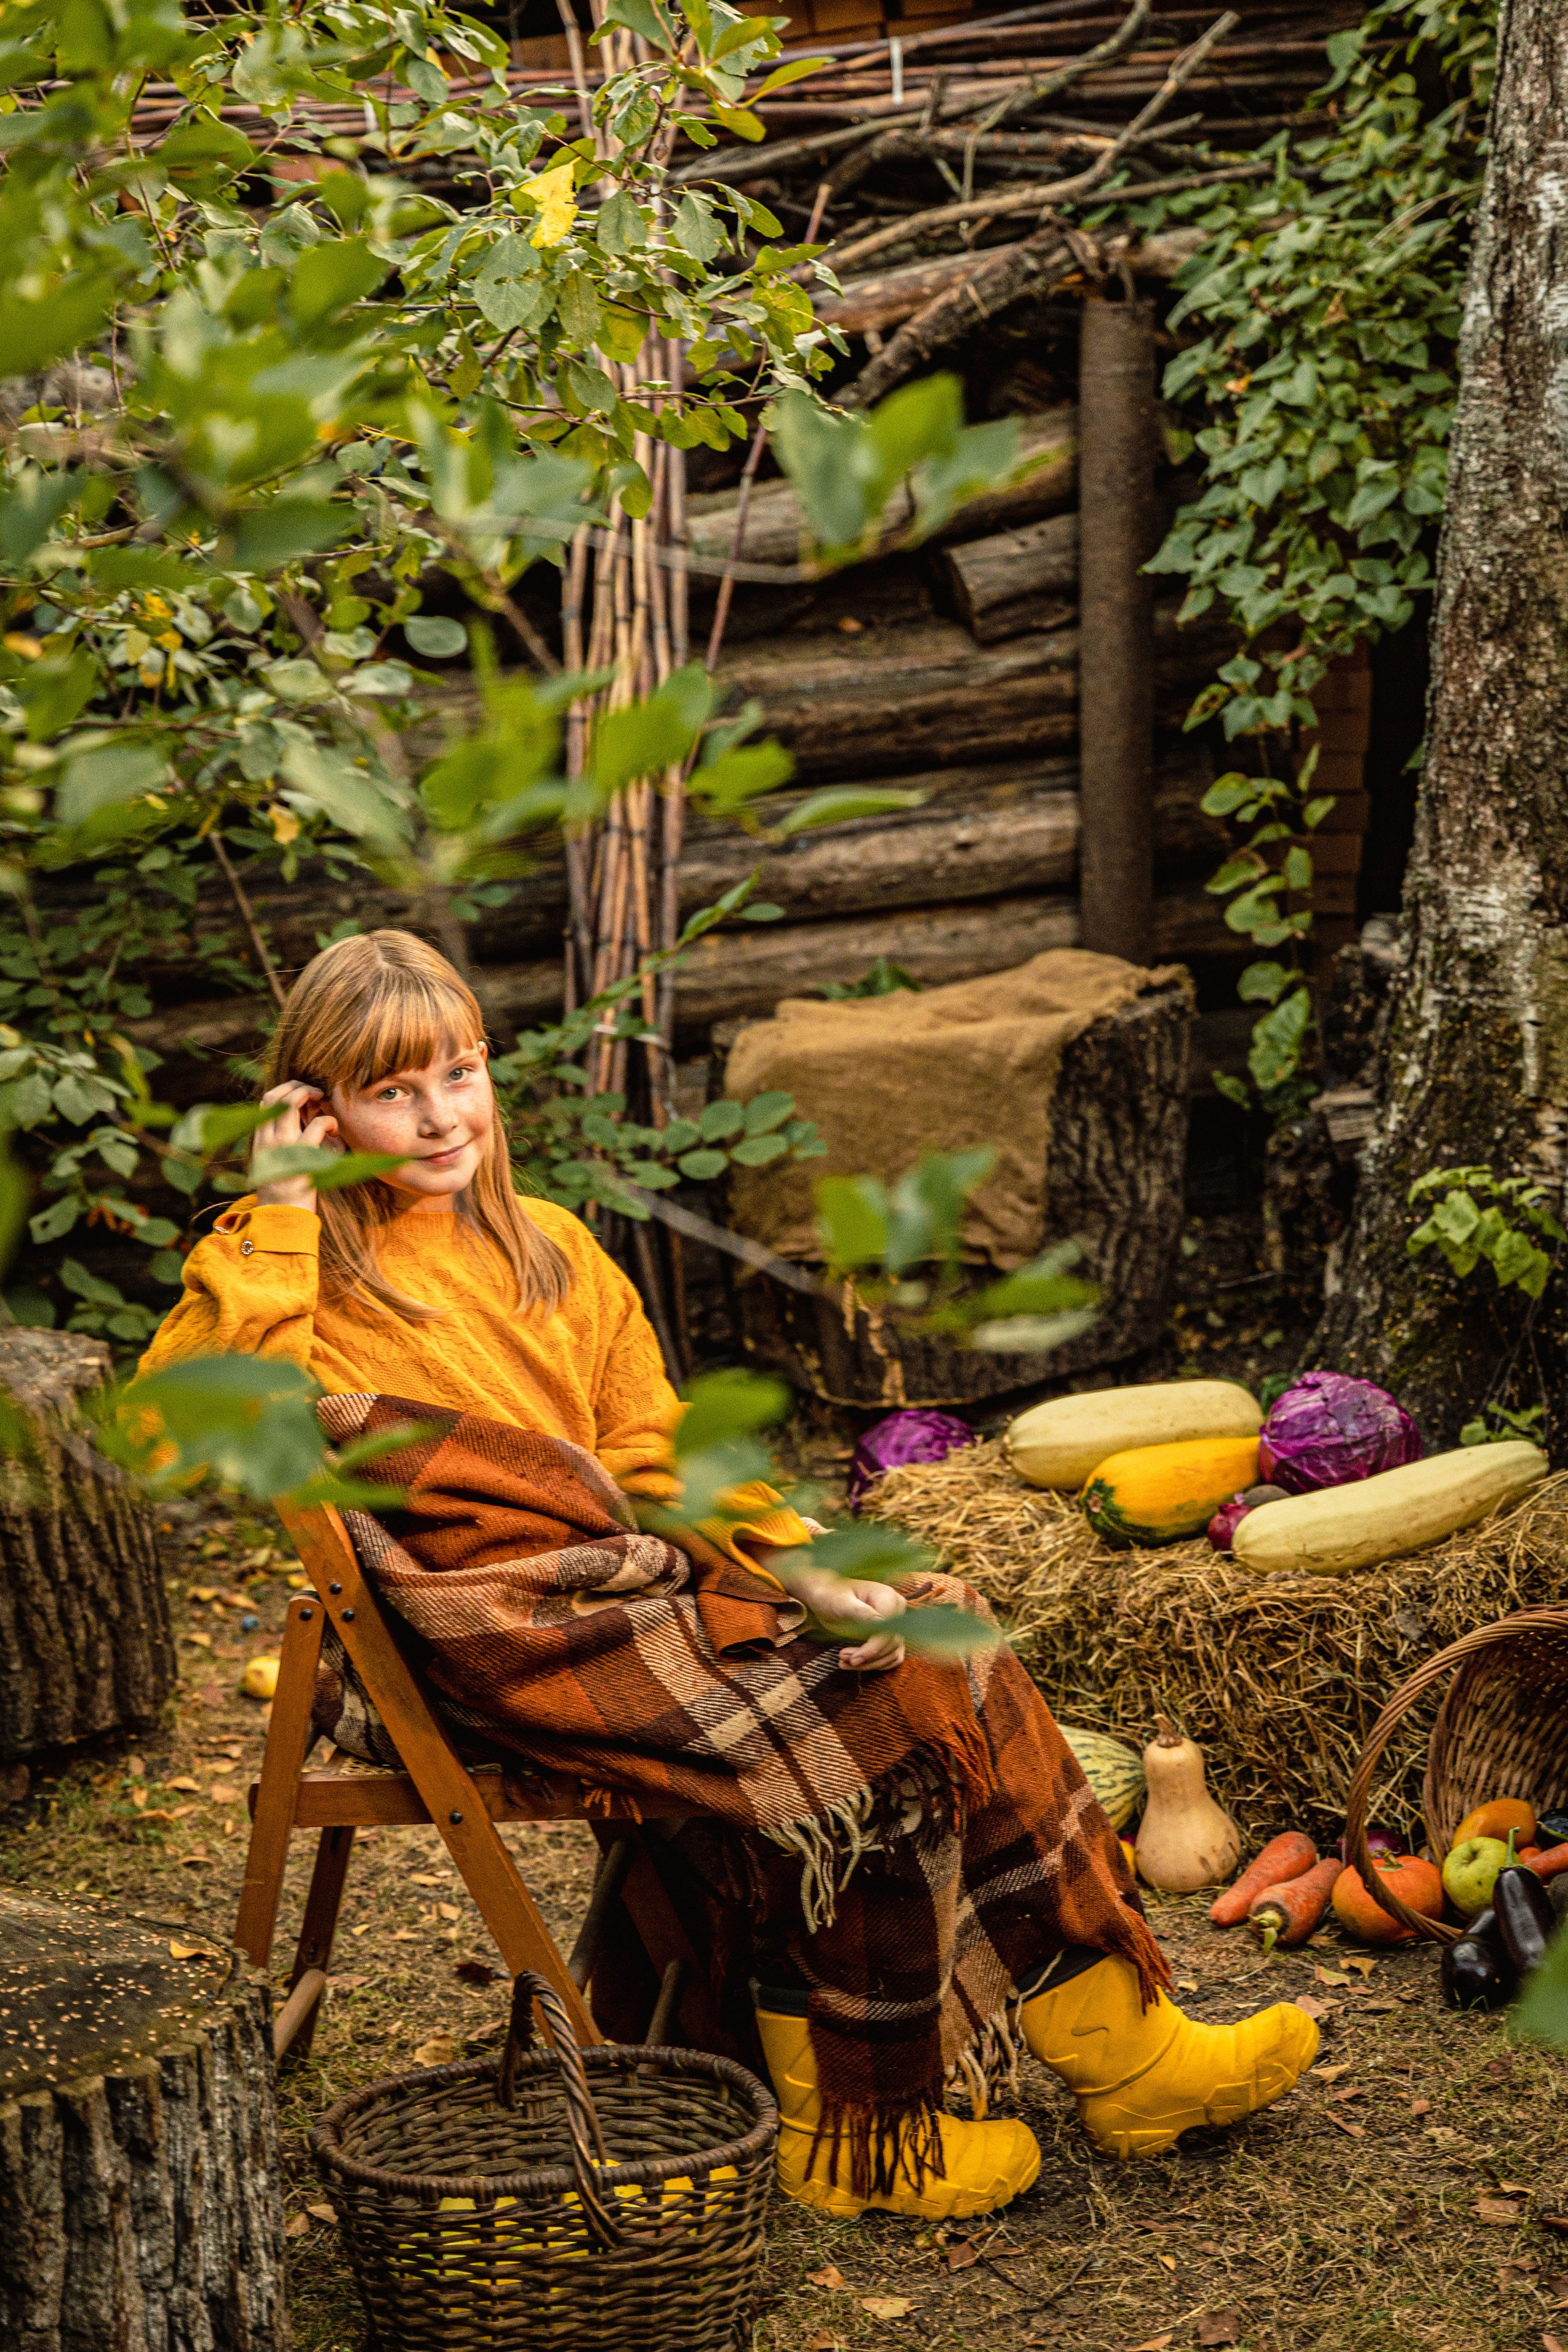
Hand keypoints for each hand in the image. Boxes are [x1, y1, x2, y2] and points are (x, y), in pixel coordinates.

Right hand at [250, 1080, 337, 1211]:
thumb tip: (298, 1125)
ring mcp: (283, 1146)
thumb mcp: (272, 1165)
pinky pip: (318, 1125)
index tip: (301, 1092)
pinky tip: (334, 1132)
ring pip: (292, 1103)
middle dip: (297, 1086)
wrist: (282, 1218)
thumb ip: (279, 1144)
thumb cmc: (282, 1193)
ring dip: (310, 1094)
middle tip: (316, 1091)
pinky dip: (329, 1121)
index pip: (266, 1102)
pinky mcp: (302, 1155)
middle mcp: (267, 1139)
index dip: (284, 1090)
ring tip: (324, 1102)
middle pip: (276, 1096)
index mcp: (260, 1140)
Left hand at [768, 1556, 906, 1672]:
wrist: (825, 1596)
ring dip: (870, 1663)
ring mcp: (895, 1623)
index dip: (873, 1649)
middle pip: (891, 1644)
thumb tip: (882, 1624)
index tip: (853, 1659)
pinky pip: (891, 1656)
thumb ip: (861, 1612)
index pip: (888, 1631)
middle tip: (842, 1659)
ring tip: (844, 1661)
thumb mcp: (842, 1602)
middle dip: (868, 1657)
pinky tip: (856, 1663)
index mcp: (888, 1598)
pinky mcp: (888, 1635)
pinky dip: (875, 1663)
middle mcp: (897, 1610)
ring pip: (891, 1653)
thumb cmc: (831, 1595)